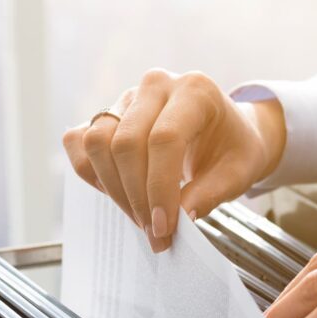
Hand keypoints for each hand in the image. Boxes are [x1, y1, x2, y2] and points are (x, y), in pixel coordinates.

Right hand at [63, 69, 285, 251]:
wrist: (226, 132)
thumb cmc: (233, 149)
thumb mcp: (237, 173)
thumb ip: (210, 194)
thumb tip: (179, 218)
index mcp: (195, 91)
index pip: (164, 139)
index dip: (159, 188)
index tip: (164, 227)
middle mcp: (156, 85)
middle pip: (126, 142)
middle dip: (136, 197)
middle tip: (154, 231)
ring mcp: (126, 97)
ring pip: (97, 142)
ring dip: (114, 189)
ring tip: (140, 217)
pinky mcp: (106, 114)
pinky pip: (79, 142)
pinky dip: (91, 173)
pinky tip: (118, 193)